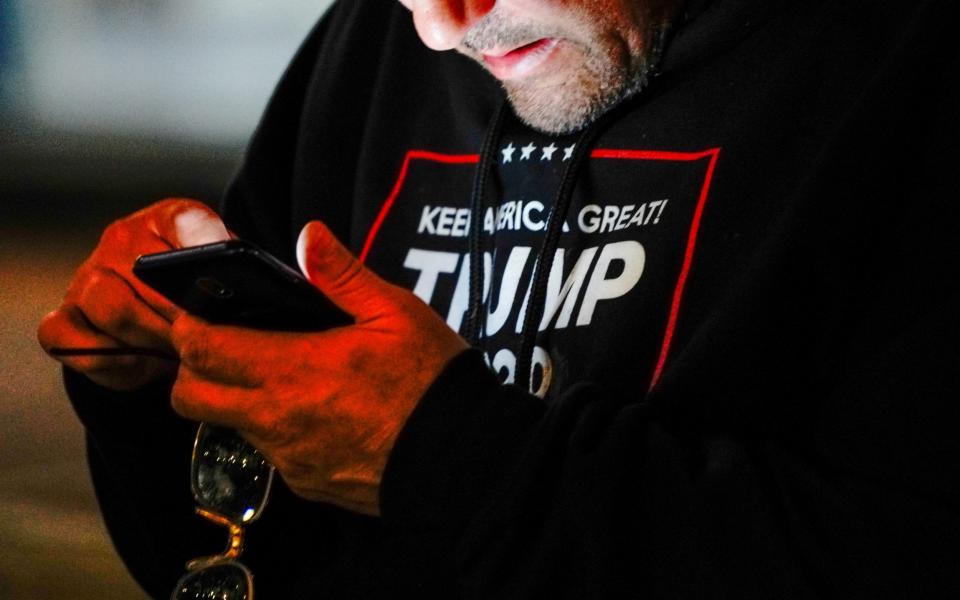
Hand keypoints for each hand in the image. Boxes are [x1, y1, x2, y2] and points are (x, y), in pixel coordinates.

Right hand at [38, 198, 229, 390]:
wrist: (167, 320)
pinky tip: (136, 360)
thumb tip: (245, 286)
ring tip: (178, 351)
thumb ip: (238, 274)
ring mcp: (89, 275)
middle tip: (205, 336)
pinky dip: (103, 355)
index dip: (202, 244)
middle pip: (147, 277)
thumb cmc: (205, 295)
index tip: (217, 264)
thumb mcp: (231, 277)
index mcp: (171, 219)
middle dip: (181, 314)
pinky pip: (68, 337)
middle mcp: (123, 238)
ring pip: (113, 310)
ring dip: (149, 338)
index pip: (185, 222)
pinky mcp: (66, 315)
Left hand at [168, 221, 467, 515]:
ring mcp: (288, 454)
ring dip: (232, 399)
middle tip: (221, 347)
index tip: (197, 314)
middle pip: (190, 397)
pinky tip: (311, 411)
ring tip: (275, 375)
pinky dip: (273, 429)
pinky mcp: (304, 480)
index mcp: (295, 367)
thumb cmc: (431, 383)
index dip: (188, 327)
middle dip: (191, 369)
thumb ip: (342, 275)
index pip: (202, 349)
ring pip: (226, 425)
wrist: (460, 456)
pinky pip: (267, 453)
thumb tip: (309, 236)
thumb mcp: (395, 313)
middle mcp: (278, 416)